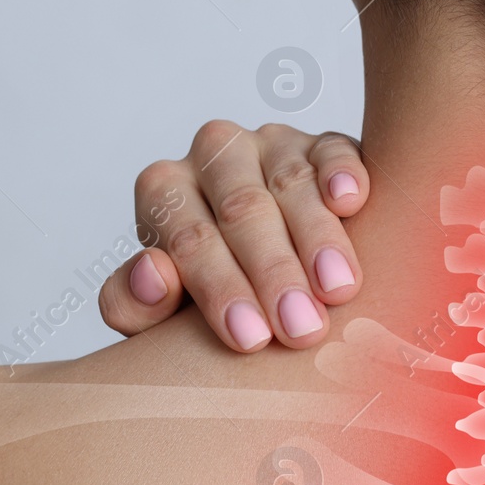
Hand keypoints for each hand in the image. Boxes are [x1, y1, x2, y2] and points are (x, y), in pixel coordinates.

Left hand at [99, 121, 366, 349]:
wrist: (276, 276)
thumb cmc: (214, 298)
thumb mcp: (164, 313)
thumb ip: (134, 304)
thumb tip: (153, 275)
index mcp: (165, 191)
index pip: (188, 237)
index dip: (219, 288)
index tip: (251, 339)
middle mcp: (213, 157)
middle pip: (241, 208)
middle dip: (273, 272)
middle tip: (300, 328)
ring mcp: (271, 144)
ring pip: (291, 181)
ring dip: (317, 238)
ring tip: (337, 289)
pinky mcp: (325, 144)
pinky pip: (334, 150)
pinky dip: (342, 173)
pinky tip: (351, 202)